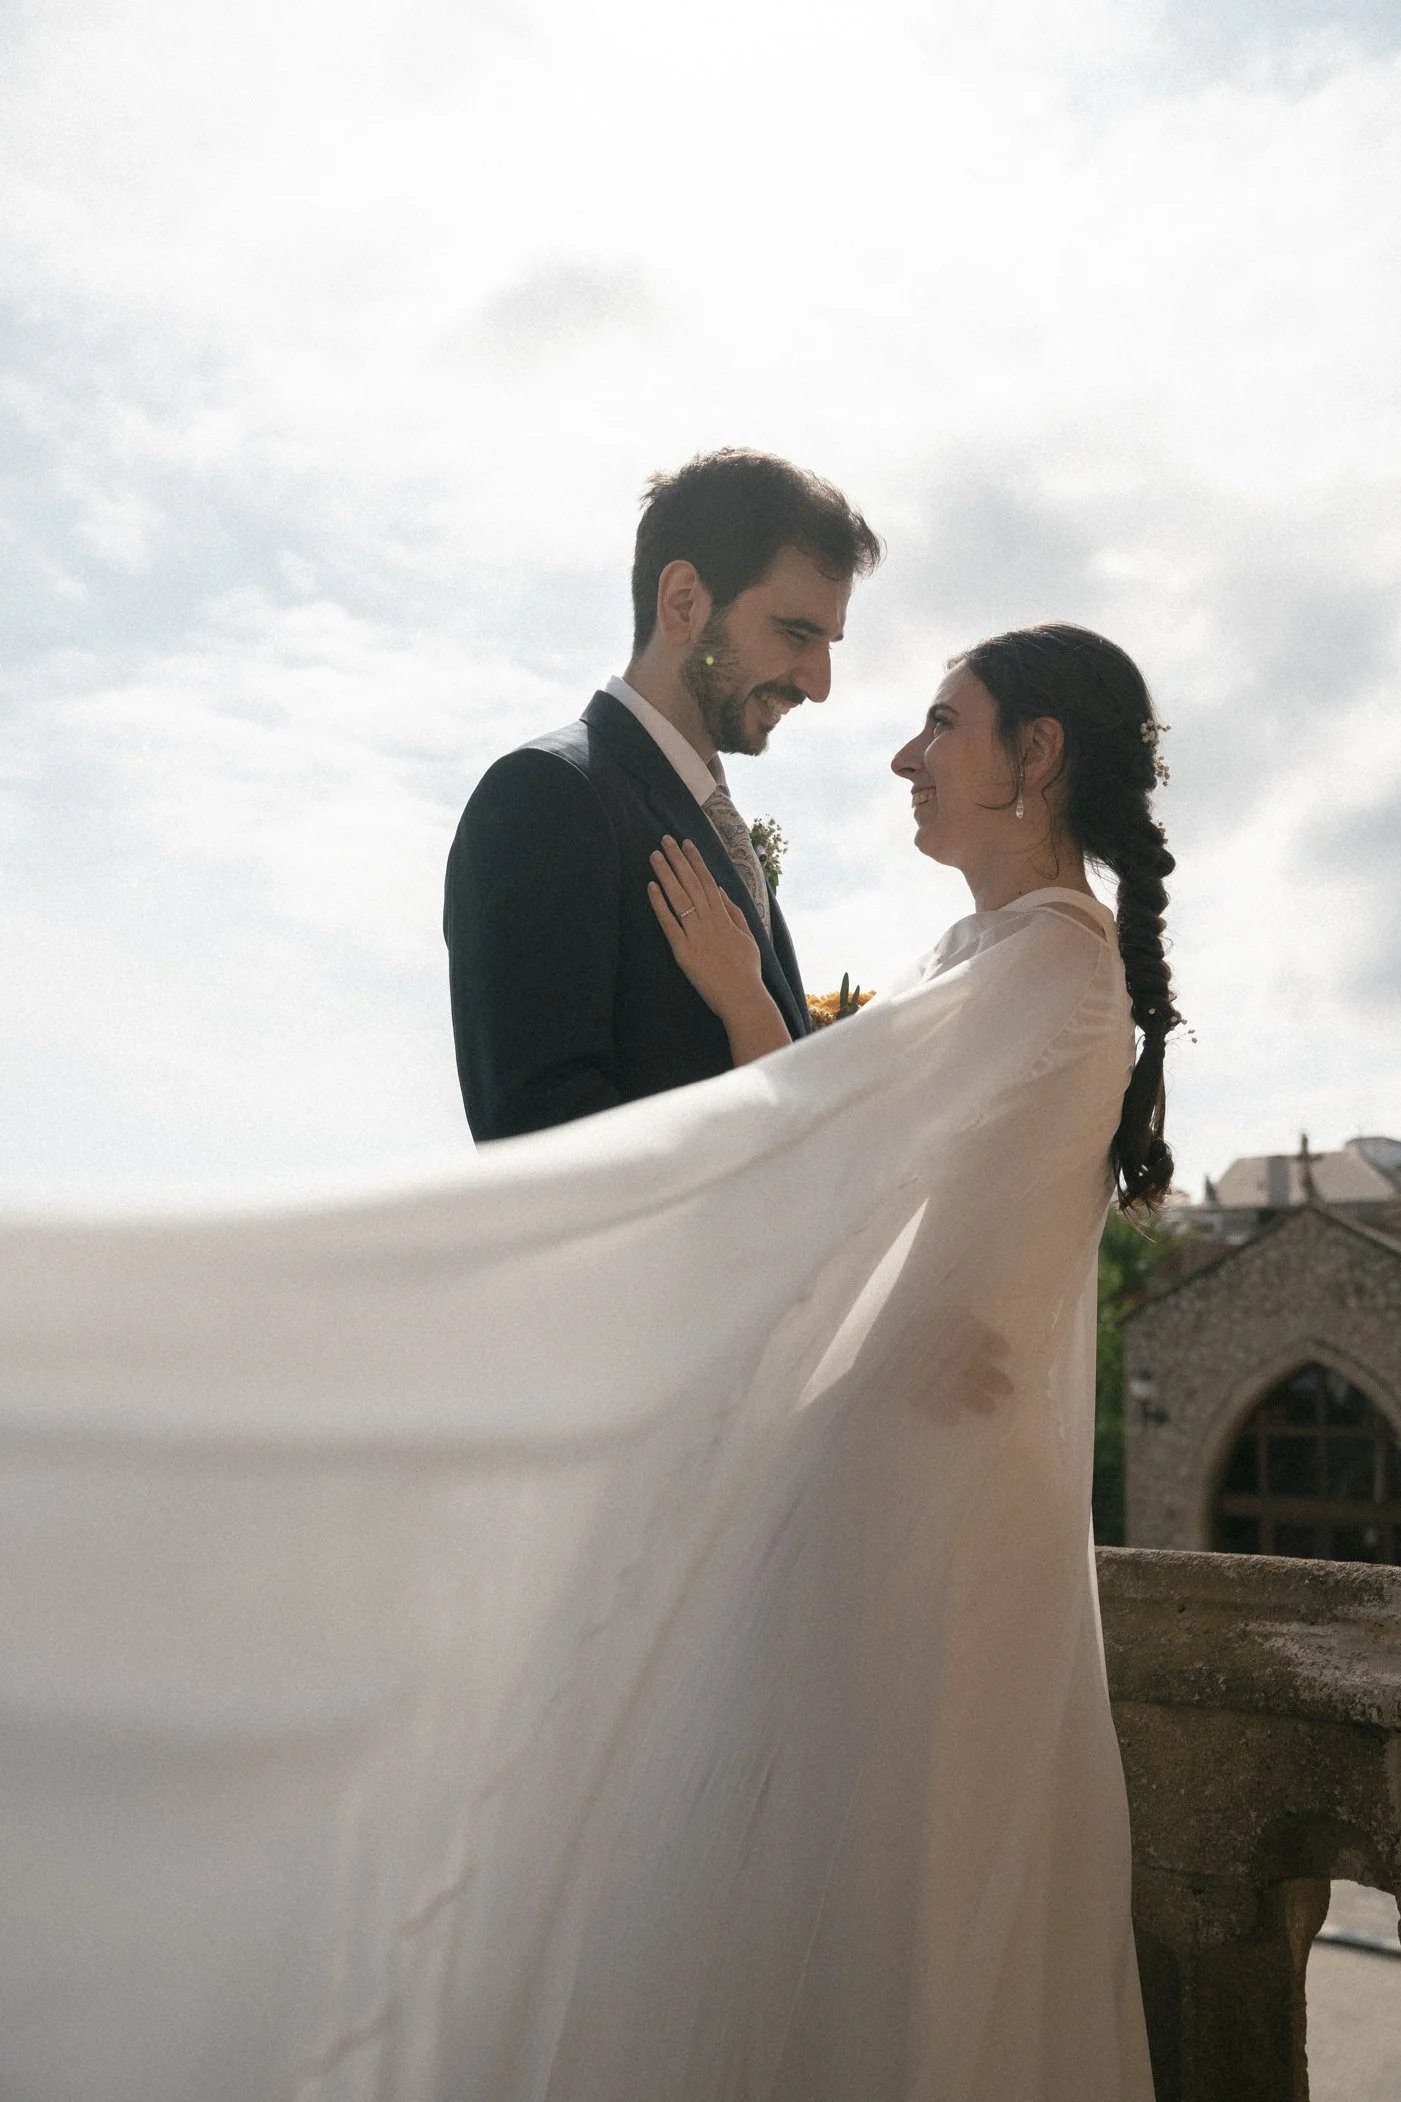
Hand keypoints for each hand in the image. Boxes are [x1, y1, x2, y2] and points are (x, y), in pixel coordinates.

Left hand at [648, 836, 789, 1062]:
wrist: (743, 998)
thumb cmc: (746, 971)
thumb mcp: (747, 937)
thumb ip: (733, 912)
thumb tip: (719, 889)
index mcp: (725, 917)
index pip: (708, 881)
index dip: (696, 861)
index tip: (686, 844)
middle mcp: (710, 921)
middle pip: (691, 884)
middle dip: (677, 860)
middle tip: (664, 840)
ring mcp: (696, 935)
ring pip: (679, 898)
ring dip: (665, 875)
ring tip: (654, 856)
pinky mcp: (683, 951)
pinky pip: (669, 923)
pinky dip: (659, 904)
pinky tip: (650, 887)